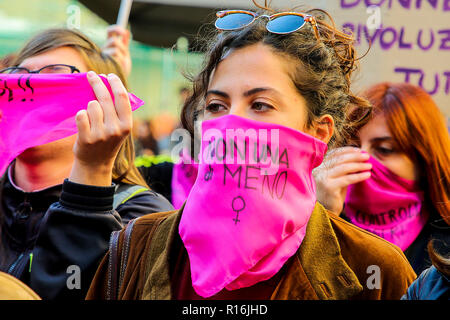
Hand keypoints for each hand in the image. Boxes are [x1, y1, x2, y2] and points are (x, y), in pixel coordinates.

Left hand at [69, 71, 131, 185]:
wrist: (95, 164)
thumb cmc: (107, 141)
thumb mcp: (119, 128)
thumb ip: (118, 111)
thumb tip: (110, 85)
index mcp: (127, 125)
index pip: (122, 97)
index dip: (115, 83)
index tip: (108, 75)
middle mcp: (116, 129)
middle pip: (105, 97)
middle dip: (97, 82)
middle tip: (92, 75)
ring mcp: (101, 134)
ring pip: (92, 105)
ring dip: (89, 106)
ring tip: (91, 116)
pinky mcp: (87, 138)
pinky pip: (81, 115)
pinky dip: (80, 115)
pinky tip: (83, 121)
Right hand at [102, 25, 131, 76]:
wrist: (118, 82)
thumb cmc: (121, 67)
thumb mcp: (124, 53)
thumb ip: (124, 43)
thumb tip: (127, 31)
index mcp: (109, 45)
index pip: (110, 31)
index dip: (117, 29)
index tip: (124, 32)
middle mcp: (104, 49)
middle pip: (114, 41)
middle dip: (122, 47)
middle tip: (124, 55)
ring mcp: (103, 56)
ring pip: (116, 50)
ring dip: (122, 56)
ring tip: (121, 64)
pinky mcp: (104, 64)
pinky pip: (117, 59)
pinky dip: (121, 62)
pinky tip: (120, 67)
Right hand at [313, 147, 371, 214]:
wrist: (324, 212)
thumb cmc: (331, 194)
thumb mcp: (336, 178)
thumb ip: (342, 168)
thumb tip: (358, 157)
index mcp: (319, 166)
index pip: (334, 153)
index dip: (347, 150)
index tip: (359, 150)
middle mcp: (318, 170)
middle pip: (339, 159)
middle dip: (355, 156)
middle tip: (367, 156)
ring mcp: (323, 178)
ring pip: (344, 168)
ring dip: (358, 165)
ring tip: (369, 165)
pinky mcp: (329, 187)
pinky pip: (347, 179)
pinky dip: (358, 176)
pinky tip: (367, 175)